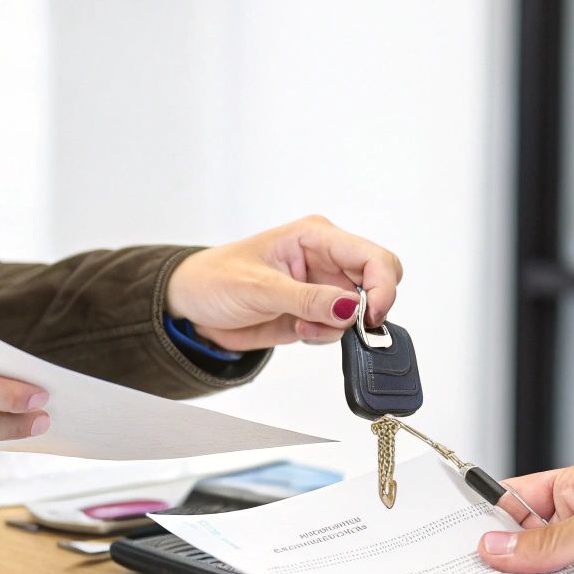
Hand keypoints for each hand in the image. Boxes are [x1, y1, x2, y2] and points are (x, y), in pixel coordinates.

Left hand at [167, 215, 403, 350]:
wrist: (191, 307)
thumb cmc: (214, 280)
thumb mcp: (259, 288)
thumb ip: (308, 299)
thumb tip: (352, 308)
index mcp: (316, 237)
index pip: (372, 256)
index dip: (382, 286)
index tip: (370, 316)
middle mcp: (326, 259)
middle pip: (376, 283)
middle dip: (364, 310)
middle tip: (336, 324)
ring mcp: (322, 288)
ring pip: (360, 312)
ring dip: (336, 328)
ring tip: (300, 327)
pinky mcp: (315, 313)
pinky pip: (339, 330)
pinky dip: (324, 337)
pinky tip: (296, 330)